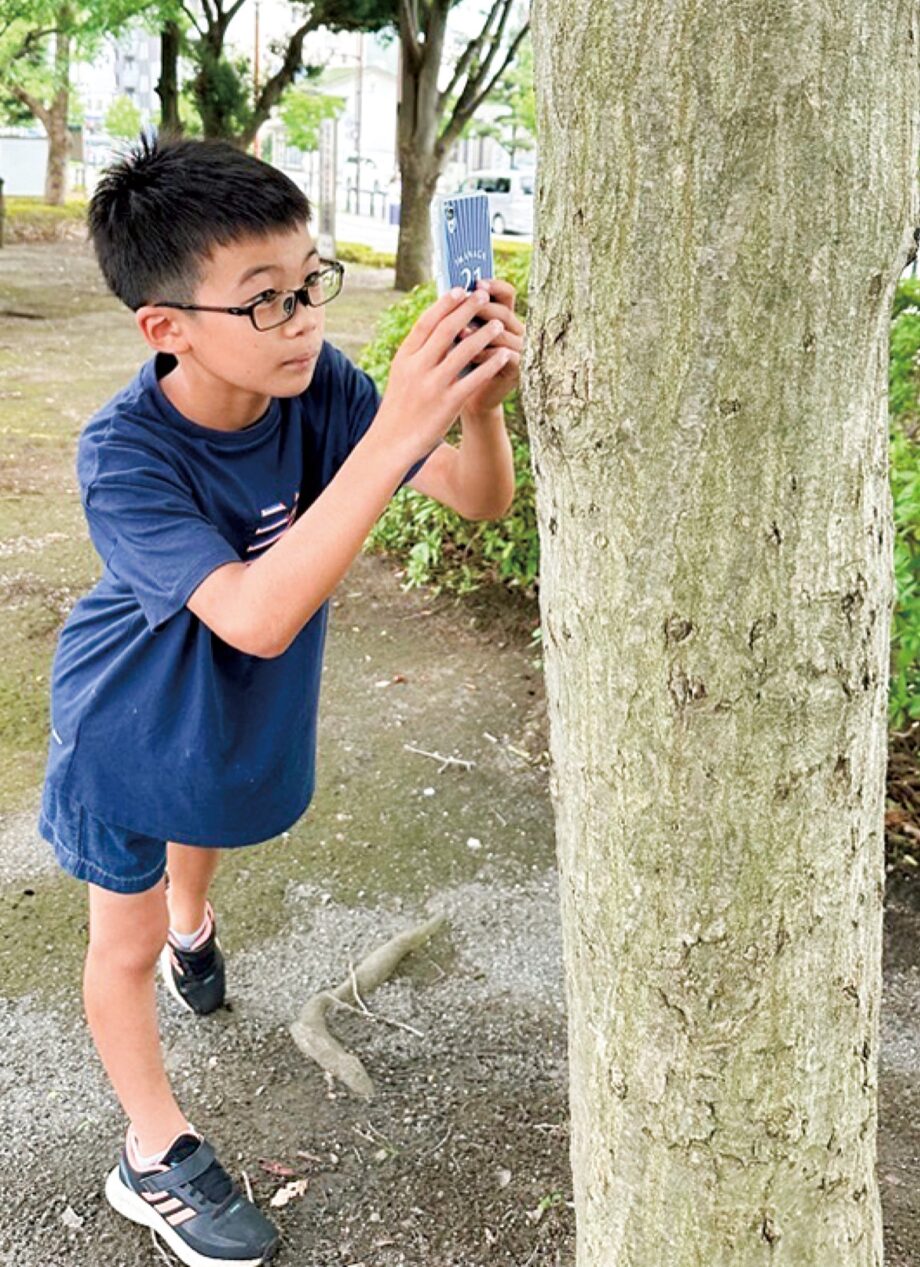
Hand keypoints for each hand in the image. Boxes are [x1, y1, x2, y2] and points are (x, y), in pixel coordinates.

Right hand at [371, 287, 513, 464]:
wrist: (390, 443)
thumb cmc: (400, 407)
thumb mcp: (402, 375)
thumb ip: (419, 354)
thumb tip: (439, 329)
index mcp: (405, 358)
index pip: (426, 323)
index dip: (444, 304)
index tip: (460, 290)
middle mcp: (417, 367)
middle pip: (445, 330)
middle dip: (467, 310)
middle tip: (483, 296)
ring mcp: (432, 385)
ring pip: (463, 351)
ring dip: (483, 334)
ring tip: (498, 324)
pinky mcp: (447, 404)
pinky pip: (473, 379)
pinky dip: (490, 364)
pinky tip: (502, 355)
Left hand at [456, 278, 523, 416]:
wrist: (463, 398)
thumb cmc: (456, 362)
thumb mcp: (456, 335)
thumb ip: (457, 316)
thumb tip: (447, 294)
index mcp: (502, 316)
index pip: (506, 293)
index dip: (493, 286)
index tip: (476, 283)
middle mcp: (515, 329)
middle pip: (503, 311)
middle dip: (481, 308)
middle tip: (464, 306)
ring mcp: (519, 349)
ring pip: (503, 334)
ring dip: (480, 332)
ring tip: (460, 332)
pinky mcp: (517, 370)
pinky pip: (505, 357)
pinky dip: (486, 356)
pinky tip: (470, 357)